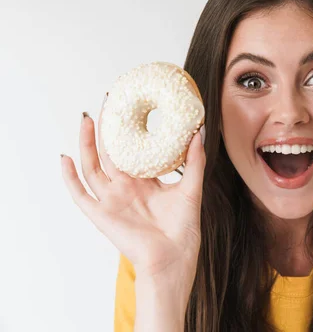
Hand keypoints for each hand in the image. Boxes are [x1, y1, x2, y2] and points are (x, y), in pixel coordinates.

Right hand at [60, 94, 205, 279]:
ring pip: (92, 166)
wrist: (174, 258)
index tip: (129, 105)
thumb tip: (199, 132)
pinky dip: (70, 177)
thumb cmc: (183, 229)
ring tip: (87, 120)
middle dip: (107, 128)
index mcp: (144, 181)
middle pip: (109, 152)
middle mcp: (125, 187)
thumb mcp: (191, 188)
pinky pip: (80, 194)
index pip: (132, 149)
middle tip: (107, 102)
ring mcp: (111, 199)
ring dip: (87, 144)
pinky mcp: (101, 214)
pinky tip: (65, 158)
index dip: (128, 129)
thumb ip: (194, 161)